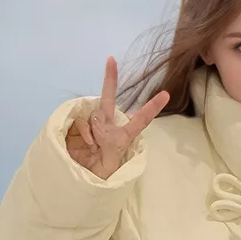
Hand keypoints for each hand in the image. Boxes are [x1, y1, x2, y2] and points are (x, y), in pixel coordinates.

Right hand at [66, 56, 169, 179]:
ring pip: (93, 114)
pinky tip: (85, 145)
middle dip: (110, 79)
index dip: (152, 108)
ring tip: (93, 148)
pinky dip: (83, 132)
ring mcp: (90, 125)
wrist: (79, 179)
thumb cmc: (99, 175)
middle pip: (108, 99)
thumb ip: (106, 145)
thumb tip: (93, 125)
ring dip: (93, 131)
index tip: (166, 94)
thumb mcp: (110, 166)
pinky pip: (81, 121)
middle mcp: (105, 126)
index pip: (140, 121)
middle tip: (111, 59)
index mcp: (121, 136)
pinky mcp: (74, 127)